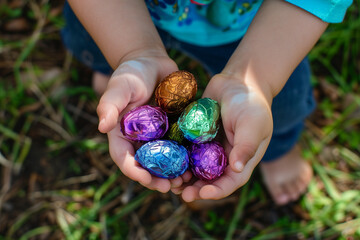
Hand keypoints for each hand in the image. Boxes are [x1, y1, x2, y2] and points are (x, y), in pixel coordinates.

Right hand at [97, 54, 188, 192]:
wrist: (153, 63)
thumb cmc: (132, 72)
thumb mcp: (120, 85)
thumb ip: (110, 104)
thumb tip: (102, 127)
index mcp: (122, 134)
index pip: (124, 158)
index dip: (134, 172)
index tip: (147, 180)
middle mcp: (138, 140)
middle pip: (145, 166)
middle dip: (156, 179)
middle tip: (170, 187)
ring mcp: (157, 137)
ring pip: (164, 162)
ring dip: (173, 174)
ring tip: (186, 181)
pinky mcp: (173, 131)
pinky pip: (179, 148)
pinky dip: (186, 159)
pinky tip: (196, 165)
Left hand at [175, 73, 273, 200]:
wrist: (237, 82)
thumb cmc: (251, 103)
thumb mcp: (253, 124)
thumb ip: (246, 146)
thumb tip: (237, 168)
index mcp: (241, 160)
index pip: (230, 182)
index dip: (217, 190)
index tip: (203, 193)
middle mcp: (224, 158)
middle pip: (209, 180)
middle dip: (195, 189)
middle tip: (181, 193)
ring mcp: (208, 147)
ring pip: (194, 168)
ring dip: (183, 176)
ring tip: (170, 182)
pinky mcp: (196, 136)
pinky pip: (185, 150)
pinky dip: (175, 157)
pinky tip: (163, 160)